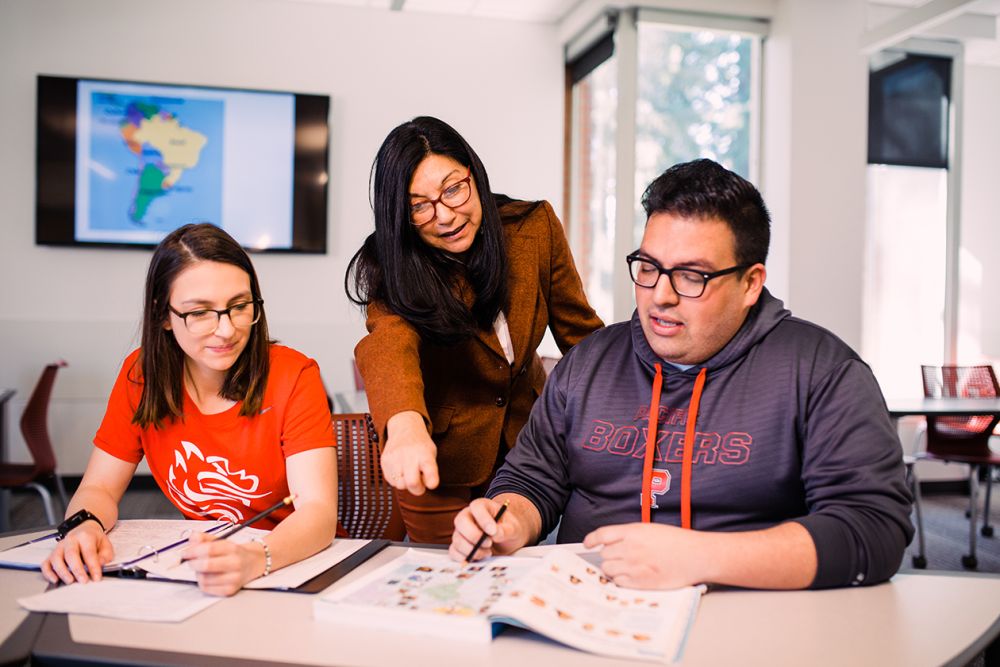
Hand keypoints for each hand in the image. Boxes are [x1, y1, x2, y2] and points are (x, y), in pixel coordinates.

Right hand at [41, 521, 113, 584]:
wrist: (84, 530)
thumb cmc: (94, 539)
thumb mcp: (105, 544)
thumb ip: (105, 555)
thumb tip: (99, 564)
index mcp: (85, 536)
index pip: (89, 552)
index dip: (93, 566)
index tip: (96, 578)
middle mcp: (70, 540)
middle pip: (71, 554)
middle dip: (77, 570)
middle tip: (83, 581)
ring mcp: (59, 547)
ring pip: (56, 559)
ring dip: (62, 572)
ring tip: (70, 581)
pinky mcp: (52, 554)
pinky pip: (46, 563)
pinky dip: (48, 573)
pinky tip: (55, 580)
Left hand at [181, 532, 264, 596]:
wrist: (253, 564)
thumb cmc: (233, 553)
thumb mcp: (221, 541)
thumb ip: (205, 538)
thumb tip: (192, 537)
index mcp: (233, 548)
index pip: (209, 549)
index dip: (193, 551)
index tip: (185, 553)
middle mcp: (235, 563)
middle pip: (206, 565)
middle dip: (193, 563)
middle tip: (191, 561)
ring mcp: (234, 578)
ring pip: (204, 579)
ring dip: (198, 573)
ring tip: (202, 569)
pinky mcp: (230, 590)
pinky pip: (207, 589)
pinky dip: (202, 583)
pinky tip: (207, 577)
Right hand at [382, 411, 438, 494]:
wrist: (404, 429)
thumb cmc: (420, 446)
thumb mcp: (431, 454)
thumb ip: (430, 471)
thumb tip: (424, 485)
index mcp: (425, 454)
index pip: (429, 469)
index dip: (432, 480)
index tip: (433, 484)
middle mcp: (409, 455)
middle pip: (412, 483)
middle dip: (417, 489)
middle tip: (420, 485)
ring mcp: (395, 458)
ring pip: (400, 485)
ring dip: (406, 484)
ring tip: (409, 473)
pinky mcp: (384, 461)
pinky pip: (391, 481)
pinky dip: (397, 479)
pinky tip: (401, 470)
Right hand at [449, 498, 527, 562]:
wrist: (506, 540)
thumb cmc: (508, 529)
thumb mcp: (513, 528)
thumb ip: (505, 530)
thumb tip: (495, 534)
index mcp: (482, 506)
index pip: (476, 507)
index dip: (483, 519)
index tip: (492, 531)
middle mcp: (468, 517)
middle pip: (460, 522)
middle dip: (474, 536)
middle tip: (489, 544)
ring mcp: (461, 531)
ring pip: (457, 539)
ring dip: (473, 550)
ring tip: (488, 552)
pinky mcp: (459, 545)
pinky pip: (454, 552)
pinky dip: (465, 557)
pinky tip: (478, 557)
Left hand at [584, 523, 707, 589]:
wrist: (696, 556)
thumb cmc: (677, 542)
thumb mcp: (650, 530)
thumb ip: (630, 536)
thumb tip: (613, 543)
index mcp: (632, 532)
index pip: (602, 535)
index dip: (591, 540)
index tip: (587, 544)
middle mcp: (630, 548)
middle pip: (604, 554)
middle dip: (609, 556)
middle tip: (619, 558)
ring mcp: (634, 566)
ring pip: (609, 569)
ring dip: (613, 569)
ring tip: (626, 568)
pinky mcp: (640, 582)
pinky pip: (619, 582)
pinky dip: (621, 580)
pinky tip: (631, 576)